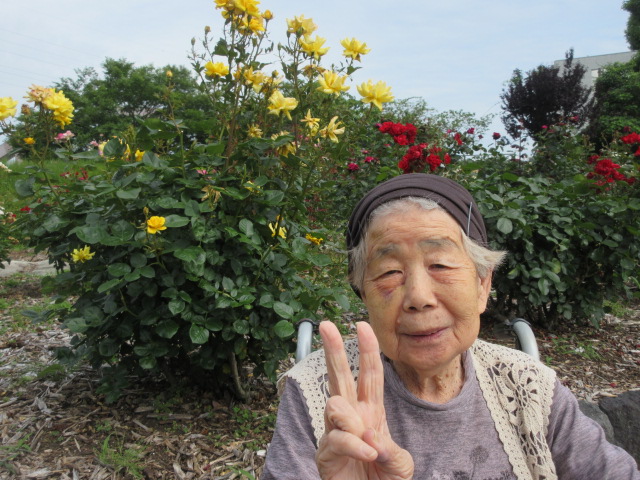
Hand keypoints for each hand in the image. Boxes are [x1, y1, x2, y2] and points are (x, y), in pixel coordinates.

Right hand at [315, 321, 413, 479]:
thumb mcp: (400, 465)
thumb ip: (391, 451)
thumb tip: (370, 436)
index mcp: (370, 412)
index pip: (369, 375)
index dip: (368, 350)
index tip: (363, 325)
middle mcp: (351, 417)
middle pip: (340, 376)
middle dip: (334, 349)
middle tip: (326, 325)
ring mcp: (335, 433)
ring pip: (335, 404)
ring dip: (353, 421)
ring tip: (369, 446)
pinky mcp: (325, 452)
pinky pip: (337, 438)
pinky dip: (355, 445)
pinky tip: (368, 454)